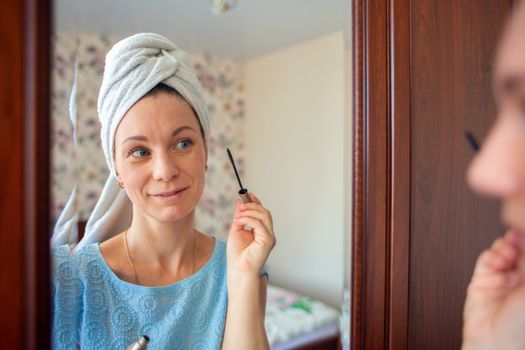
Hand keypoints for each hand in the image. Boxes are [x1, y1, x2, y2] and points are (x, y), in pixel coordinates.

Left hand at [226, 193, 275, 276]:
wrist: (238, 269)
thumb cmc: (237, 254)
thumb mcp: (236, 229)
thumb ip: (239, 216)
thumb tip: (239, 202)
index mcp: (262, 231)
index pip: (262, 212)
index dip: (256, 202)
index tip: (247, 195)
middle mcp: (268, 233)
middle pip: (265, 212)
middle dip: (252, 206)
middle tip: (240, 205)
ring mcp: (270, 237)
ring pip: (265, 216)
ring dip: (250, 212)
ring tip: (239, 214)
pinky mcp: (268, 241)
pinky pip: (260, 224)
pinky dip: (249, 219)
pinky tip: (240, 221)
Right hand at [462, 230, 524, 349]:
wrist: (497, 343)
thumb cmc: (522, 325)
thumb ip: (524, 262)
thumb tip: (521, 236)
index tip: (522, 231)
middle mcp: (521, 279)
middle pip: (518, 249)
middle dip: (517, 240)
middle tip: (516, 236)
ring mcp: (502, 278)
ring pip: (502, 250)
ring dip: (503, 248)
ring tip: (507, 254)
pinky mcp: (483, 279)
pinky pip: (485, 259)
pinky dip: (490, 256)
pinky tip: (496, 262)